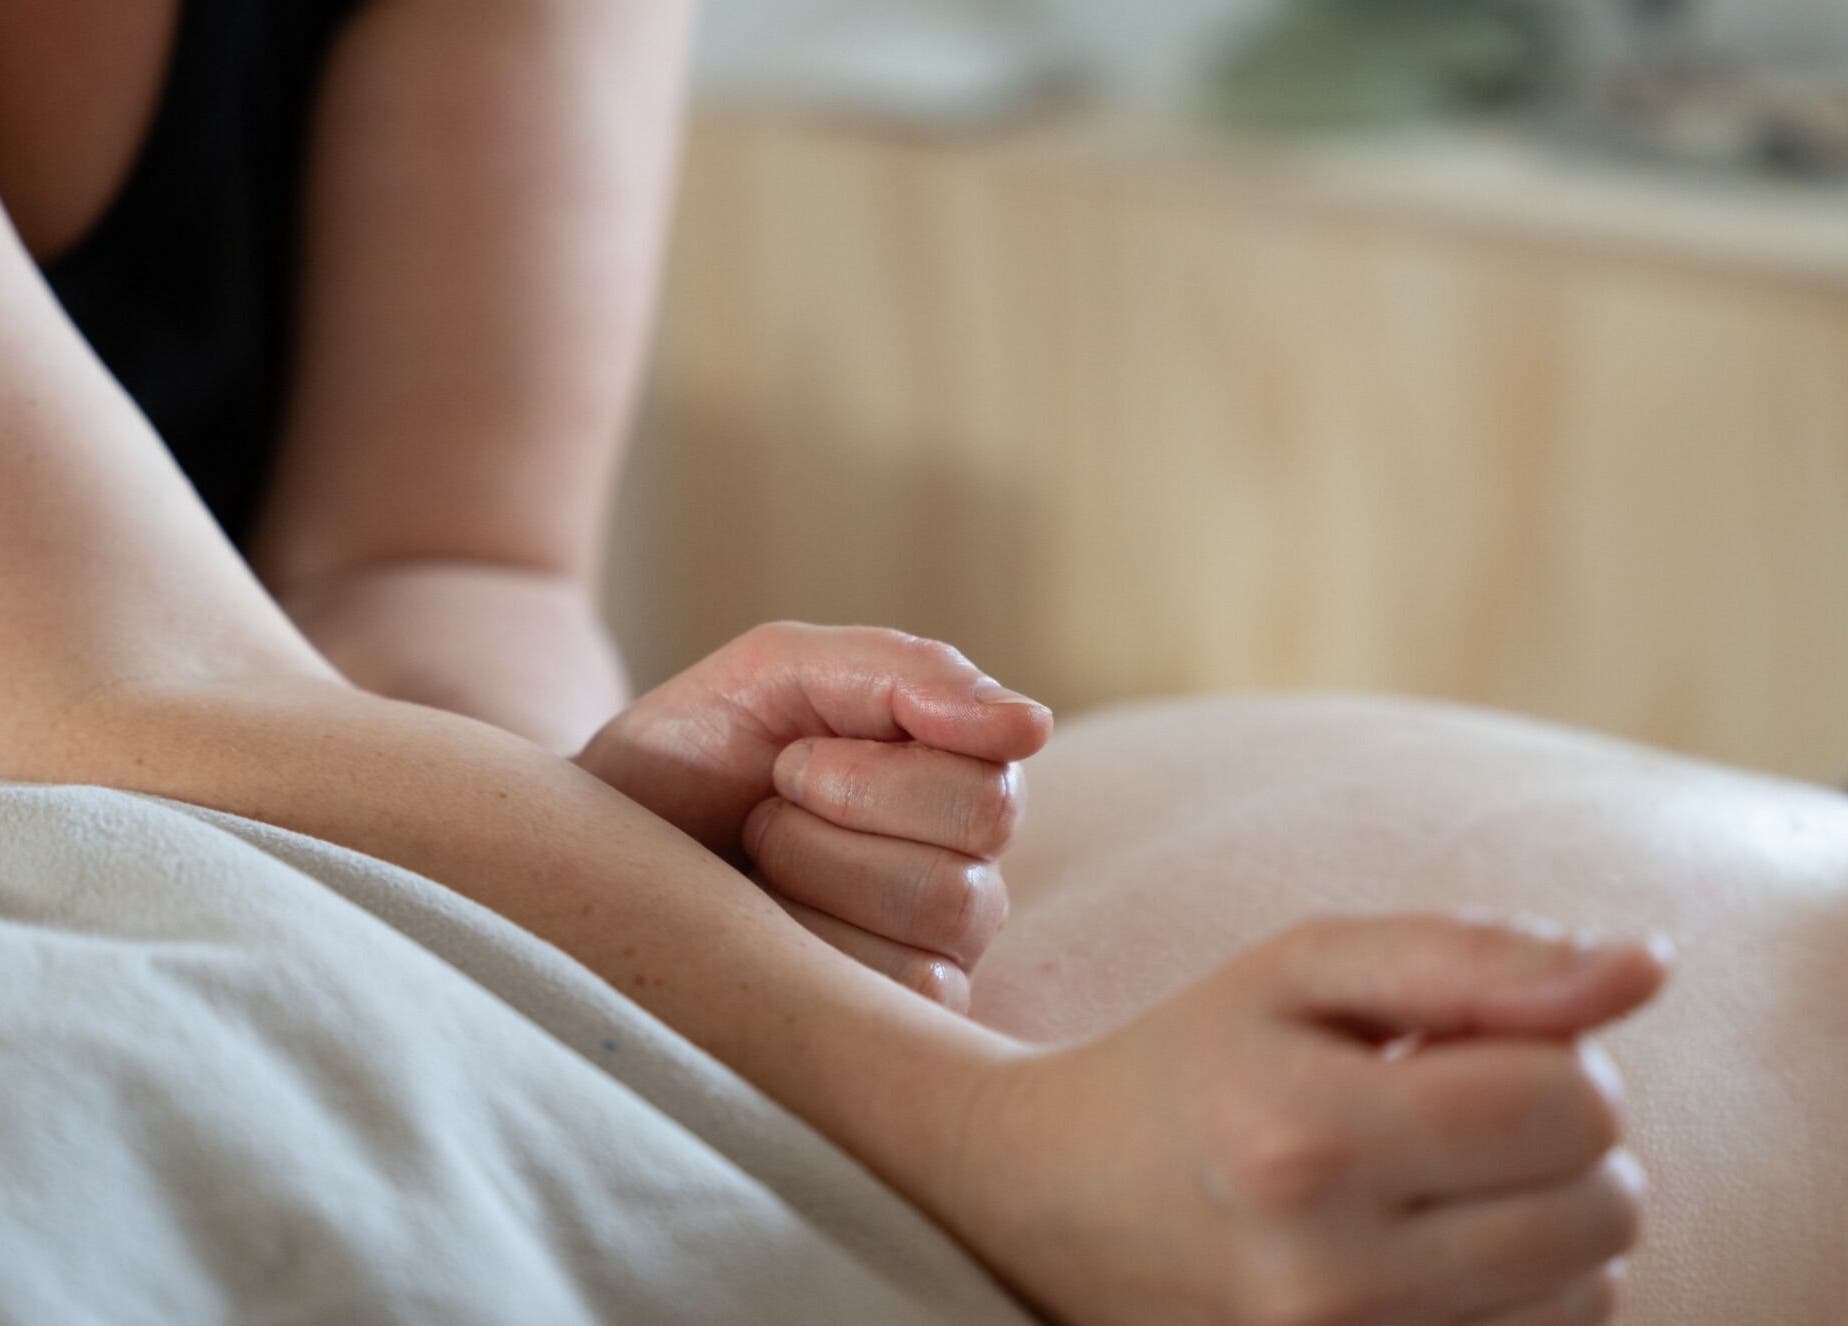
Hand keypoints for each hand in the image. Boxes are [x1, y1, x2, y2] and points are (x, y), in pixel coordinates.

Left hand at [573, 622, 1053, 1008]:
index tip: (793, 755)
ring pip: (945, 911)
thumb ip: (897, 671)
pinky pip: (913, 988)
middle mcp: (966, 864)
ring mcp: (941, 952)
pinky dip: (815, 950)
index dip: (881, 763)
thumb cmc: (689, 757)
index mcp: (951, 772)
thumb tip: (1030, 722)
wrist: (583, 853)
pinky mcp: (899, 1025)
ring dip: (817, 876)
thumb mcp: (774, 674)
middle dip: (841, 809)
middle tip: (766, 809)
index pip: (995, 767)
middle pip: (977, 838)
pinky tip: (762, 939)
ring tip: (756, 872)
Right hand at [950, 915, 1670, 1325]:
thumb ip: (1474, 955)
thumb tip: (1646, 966)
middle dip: (1560, 1141)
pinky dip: (1518, 1293)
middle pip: (1604, 1208)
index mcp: (1309, 1134)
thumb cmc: (1195, 1059)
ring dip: (1548, 1223)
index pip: (1572, 1101)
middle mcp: (1329, 1273)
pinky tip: (1433, 1247)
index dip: (1550, 1053)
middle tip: (1452, 1111)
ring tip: (1434, 1180)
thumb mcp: (1305, 967)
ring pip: (1591, 1294)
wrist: (1054, 1198)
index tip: (1463, 1046)